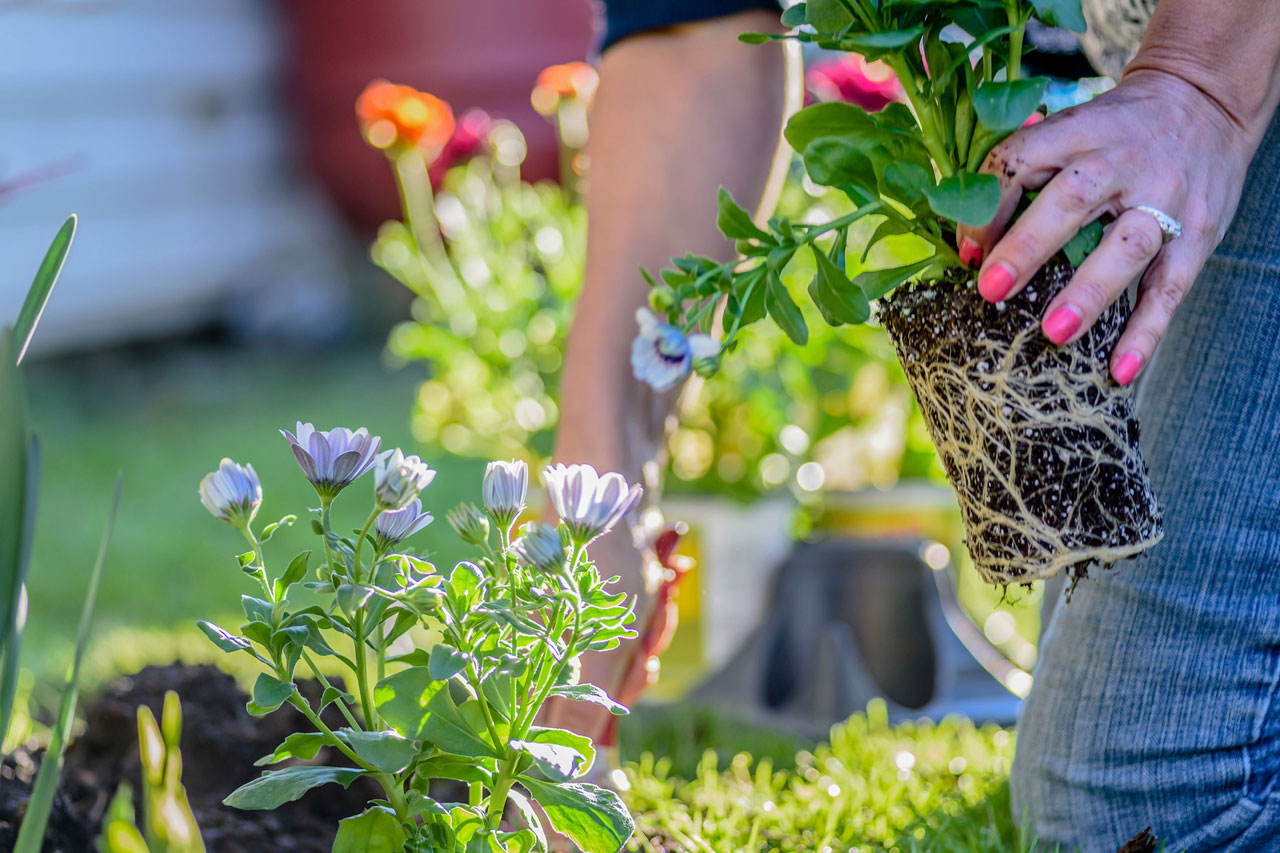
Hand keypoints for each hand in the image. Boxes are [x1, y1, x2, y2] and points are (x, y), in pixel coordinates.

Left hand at [955, 68, 1253, 384]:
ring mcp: (1164, 197)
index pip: (1022, 159)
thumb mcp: (1070, 128)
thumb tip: (963, 237)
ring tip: (1053, 334)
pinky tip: (1120, 371)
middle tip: (990, 289)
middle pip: (1073, 199)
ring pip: (1127, 244)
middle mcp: (1121, 160)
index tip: (964, 253)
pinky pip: (1170, 287)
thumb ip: (1023, 170)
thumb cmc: (1114, 129)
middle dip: (1028, 245)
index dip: (988, 206)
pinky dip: (1147, 332)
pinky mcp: (1198, 233)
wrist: (1205, 101)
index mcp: (1078, 131)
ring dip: (1089, 292)